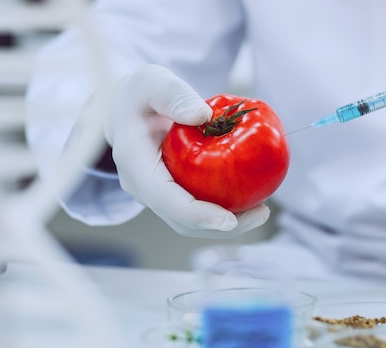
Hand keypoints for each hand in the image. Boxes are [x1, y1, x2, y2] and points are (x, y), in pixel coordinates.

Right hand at [100, 64, 269, 236]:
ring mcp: (156, 194)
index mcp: (134, 163)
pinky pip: (198, 208)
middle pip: (181, 221)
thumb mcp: (152, 81)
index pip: (165, 199)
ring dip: (227, 224)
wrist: (123, 109)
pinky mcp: (171, 193)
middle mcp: (142, 186)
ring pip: (191, 222)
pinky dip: (224, 209)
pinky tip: (252, 198)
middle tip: (261, 214)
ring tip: (261, 211)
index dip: (197, 215)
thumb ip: (174, 94)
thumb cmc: (140, 93)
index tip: (229, 220)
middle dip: (221, 228)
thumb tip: (203, 116)